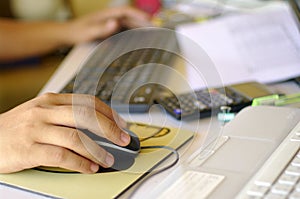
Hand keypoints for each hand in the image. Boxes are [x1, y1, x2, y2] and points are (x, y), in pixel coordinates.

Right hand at [0, 93, 129, 173]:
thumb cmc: (20, 127)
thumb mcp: (43, 112)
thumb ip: (67, 116)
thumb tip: (98, 126)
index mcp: (52, 100)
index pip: (88, 102)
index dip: (109, 113)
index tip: (122, 124)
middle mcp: (45, 111)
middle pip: (86, 116)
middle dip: (109, 129)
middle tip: (123, 140)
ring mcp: (36, 129)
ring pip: (76, 137)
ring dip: (97, 150)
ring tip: (108, 159)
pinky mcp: (29, 149)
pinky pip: (61, 156)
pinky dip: (80, 163)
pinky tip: (89, 167)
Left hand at [65, 6, 151, 43]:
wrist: (68, 34)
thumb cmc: (77, 32)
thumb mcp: (88, 31)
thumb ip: (101, 28)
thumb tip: (116, 23)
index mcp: (107, 14)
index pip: (126, 11)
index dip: (139, 14)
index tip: (149, 19)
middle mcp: (110, 16)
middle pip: (130, 16)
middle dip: (143, 21)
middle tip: (156, 27)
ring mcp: (110, 22)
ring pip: (129, 22)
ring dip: (140, 26)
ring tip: (151, 32)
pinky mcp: (109, 28)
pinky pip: (124, 28)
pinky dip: (133, 31)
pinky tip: (138, 37)